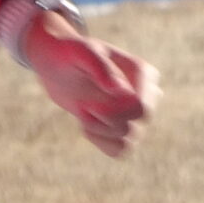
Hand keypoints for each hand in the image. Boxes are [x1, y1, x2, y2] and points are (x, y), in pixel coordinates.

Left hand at [23, 19, 159, 156]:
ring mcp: (136, 114)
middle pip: (138, 122)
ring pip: (130, 138)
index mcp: (142, 73)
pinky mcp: (123, 128)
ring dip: (100, 131)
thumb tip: (118, 89)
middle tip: (84, 106)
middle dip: (106, 119)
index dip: (113, 111)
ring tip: (83, 114)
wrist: (58, 66)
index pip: (141, 106)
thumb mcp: (80, 52)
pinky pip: (122, 150)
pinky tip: (86, 127)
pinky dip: (102, 143)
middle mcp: (145, 93)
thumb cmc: (70, 53)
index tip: (88, 103)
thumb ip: (100, 67)